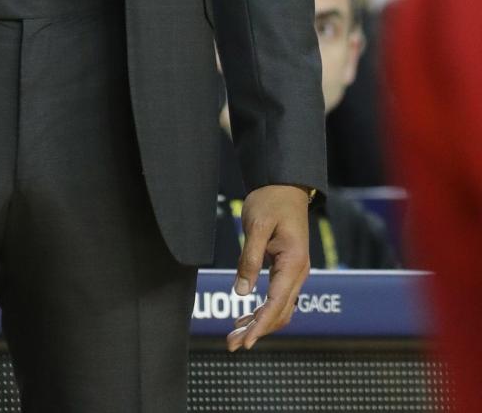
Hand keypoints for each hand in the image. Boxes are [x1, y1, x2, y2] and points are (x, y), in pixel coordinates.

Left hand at [227, 184, 310, 352]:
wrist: (285, 185)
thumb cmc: (271, 201)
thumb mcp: (256, 226)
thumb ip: (249, 259)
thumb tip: (242, 292)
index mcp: (293, 263)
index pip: (277, 304)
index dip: (261, 326)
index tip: (246, 342)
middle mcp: (297, 273)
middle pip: (279, 312)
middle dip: (256, 331)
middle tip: (232, 344)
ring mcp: (293, 272)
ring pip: (278, 308)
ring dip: (258, 324)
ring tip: (234, 337)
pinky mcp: (285, 269)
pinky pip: (276, 297)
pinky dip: (260, 311)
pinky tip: (243, 318)